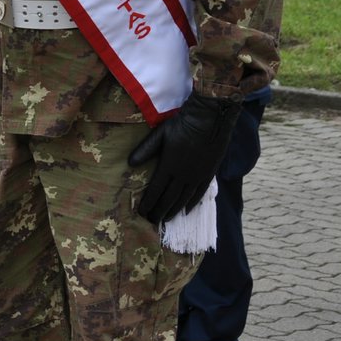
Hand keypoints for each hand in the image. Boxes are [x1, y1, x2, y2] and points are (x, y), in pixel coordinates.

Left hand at [128, 93, 240, 223]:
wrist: (210, 119)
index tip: (141, 213)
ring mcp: (197, 177)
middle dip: (159, 211)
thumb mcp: (160, 134)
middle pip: (168, 199)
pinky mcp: (208, 175)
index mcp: (168, 166)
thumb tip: (130, 163)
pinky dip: (191, 204)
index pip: (155, 190)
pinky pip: (199, 194)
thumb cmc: (182, 124)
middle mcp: (182, 175)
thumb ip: (146, 149)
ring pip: (183, 200)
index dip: (148, 203)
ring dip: (173, 211)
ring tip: (165, 220)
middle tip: (152, 221)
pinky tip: (185, 211)